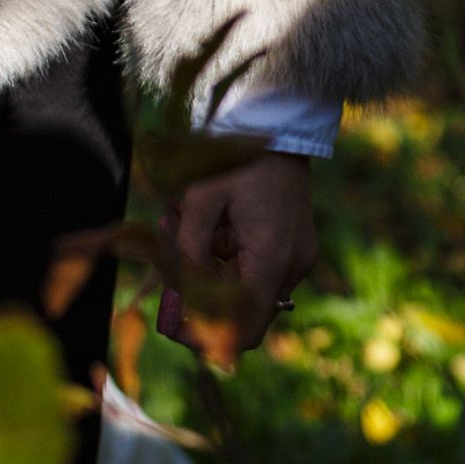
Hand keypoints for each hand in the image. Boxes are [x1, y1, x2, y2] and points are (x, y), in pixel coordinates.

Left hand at [156, 153, 319, 360]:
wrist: (279, 125)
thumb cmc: (237, 157)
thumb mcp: (202, 200)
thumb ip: (188, 252)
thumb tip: (177, 301)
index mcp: (272, 258)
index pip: (244, 328)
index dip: (208, 338)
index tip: (174, 330)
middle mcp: (292, 266)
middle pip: (242, 311)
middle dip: (200, 293)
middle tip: (167, 262)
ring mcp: (298, 257)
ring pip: (245, 289)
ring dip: (209, 268)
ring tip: (178, 221)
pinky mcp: (295, 247)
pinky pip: (256, 269)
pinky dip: (226, 257)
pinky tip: (206, 223)